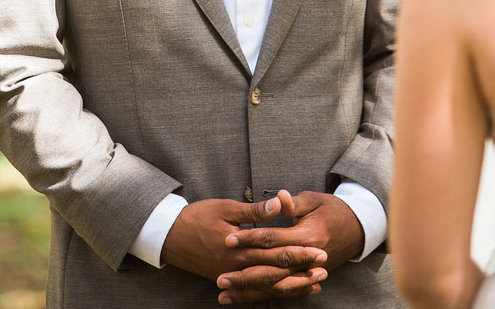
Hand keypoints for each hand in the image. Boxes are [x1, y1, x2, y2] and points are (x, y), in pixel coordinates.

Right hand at [161, 196, 327, 300]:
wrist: (170, 236)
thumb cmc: (198, 217)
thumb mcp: (226, 208)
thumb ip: (254, 211)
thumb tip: (279, 205)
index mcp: (239, 248)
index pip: (276, 252)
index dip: (299, 252)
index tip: (319, 251)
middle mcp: (238, 267)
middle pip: (275, 272)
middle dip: (301, 271)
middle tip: (324, 268)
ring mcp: (232, 276)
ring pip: (267, 287)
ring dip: (291, 286)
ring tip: (313, 284)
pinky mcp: (227, 280)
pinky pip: (253, 291)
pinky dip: (272, 291)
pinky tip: (287, 290)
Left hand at [216, 189, 362, 302]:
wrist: (357, 228)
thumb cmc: (333, 210)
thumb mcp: (314, 200)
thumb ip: (294, 203)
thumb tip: (279, 196)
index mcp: (306, 237)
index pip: (272, 240)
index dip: (249, 239)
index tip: (228, 239)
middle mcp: (305, 259)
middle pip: (269, 270)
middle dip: (243, 275)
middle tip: (220, 277)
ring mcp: (306, 271)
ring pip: (274, 286)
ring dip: (249, 291)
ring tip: (225, 294)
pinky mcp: (305, 277)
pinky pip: (282, 291)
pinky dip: (263, 295)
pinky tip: (244, 298)